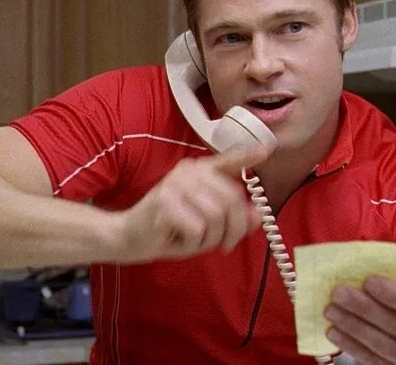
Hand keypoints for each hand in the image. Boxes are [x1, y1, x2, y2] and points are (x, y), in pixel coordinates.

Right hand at [114, 144, 271, 262]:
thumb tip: (259, 214)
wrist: (129, 237)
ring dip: (211, 239)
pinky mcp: (164, 201)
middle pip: (232, 200)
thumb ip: (232, 217)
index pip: (228, 160)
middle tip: (225, 245)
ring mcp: (175, 184)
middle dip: (234, 230)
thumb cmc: (170, 229)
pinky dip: (193, 243)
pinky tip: (180, 240)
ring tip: (196, 240)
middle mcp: (189, 171)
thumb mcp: (207, 225)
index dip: (247, 155)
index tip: (266, 150)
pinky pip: (197, 228)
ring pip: (216, 216)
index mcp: (200, 171)